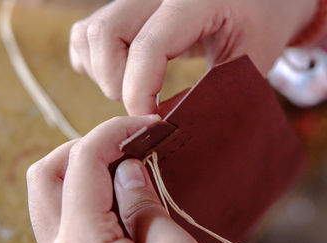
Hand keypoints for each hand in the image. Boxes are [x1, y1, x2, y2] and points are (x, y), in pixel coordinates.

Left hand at [26, 115, 209, 242]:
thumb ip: (145, 206)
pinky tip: (114, 192)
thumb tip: (126, 167)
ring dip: (80, 165)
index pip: (84, 159)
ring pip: (48, 189)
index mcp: (84, 242)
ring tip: (122, 165)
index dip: (116, 131)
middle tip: (128, 146)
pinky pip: (60, 210)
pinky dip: (82, 188)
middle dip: (87, 145)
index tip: (148, 125)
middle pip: (48, 170)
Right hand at [69, 0, 316, 114]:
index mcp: (195, 1)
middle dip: (114, 82)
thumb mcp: (247, 63)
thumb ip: (209, 95)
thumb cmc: (256, 29)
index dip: (140, 92)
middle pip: (105, 34)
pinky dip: (93, 63)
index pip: (149, 46)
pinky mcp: (123, 9)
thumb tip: (164, 128)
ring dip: (101, 74)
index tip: (151, 123)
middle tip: (141, 106)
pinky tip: (120, 76)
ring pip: (90, 33)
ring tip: (131, 91)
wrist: (253, 2)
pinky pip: (86, 34)